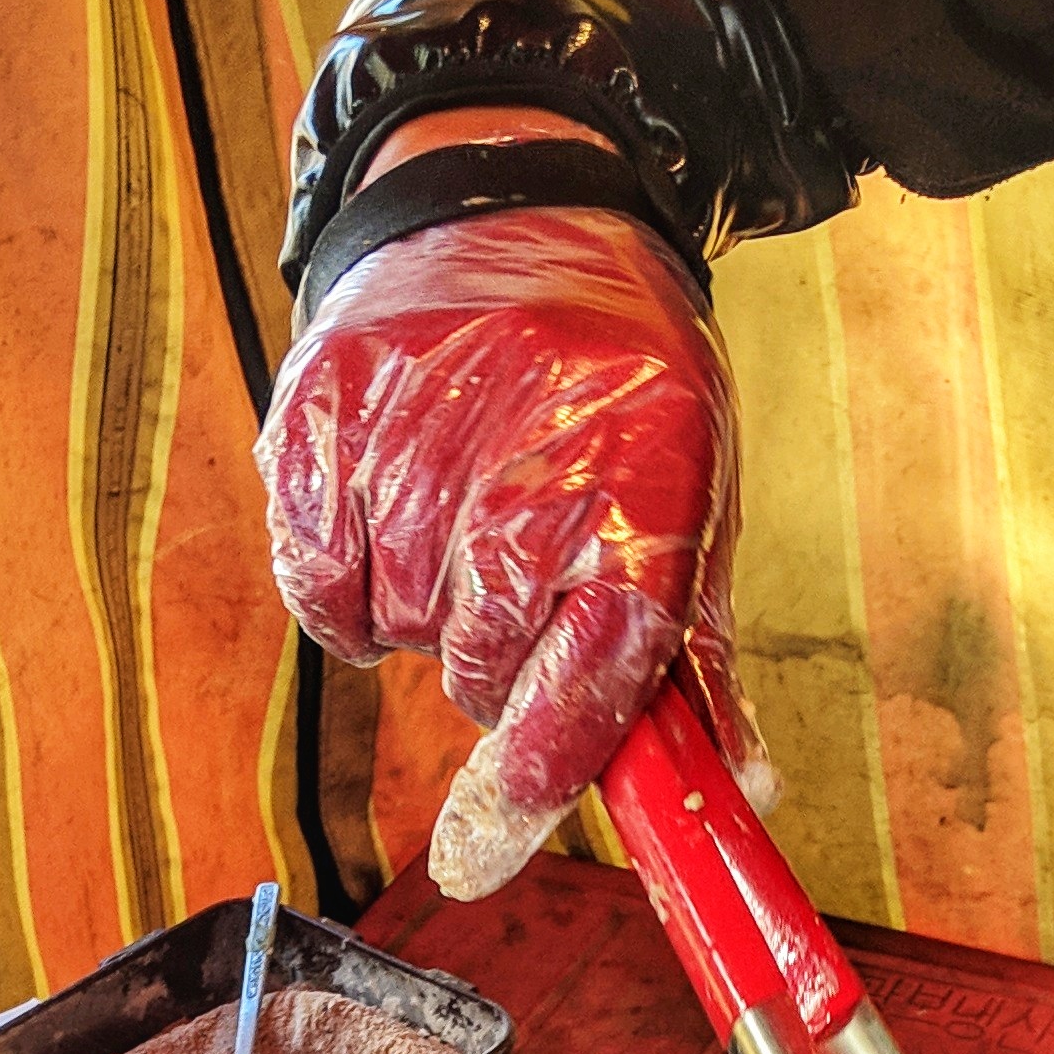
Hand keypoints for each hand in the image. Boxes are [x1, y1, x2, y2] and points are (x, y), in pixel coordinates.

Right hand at [256, 203, 764, 899]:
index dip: (538, 777)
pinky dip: (344, 581)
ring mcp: (410, 452)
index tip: (488, 849)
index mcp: (635, 502)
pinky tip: (388, 511)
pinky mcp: (320, 427)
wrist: (510, 204)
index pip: (584, 688)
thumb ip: (696, 657)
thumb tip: (735, 791)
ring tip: (458, 506)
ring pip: (392, 637)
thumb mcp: (689, 498)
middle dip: (493, 657)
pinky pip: (318, 590)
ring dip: (422, 609)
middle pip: (476, 678)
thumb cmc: (614, 376)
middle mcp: (520, 479)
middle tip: (515, 561)